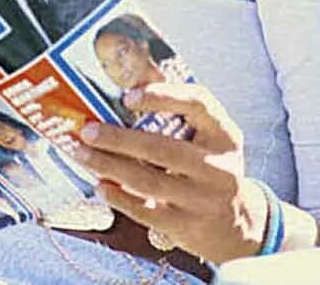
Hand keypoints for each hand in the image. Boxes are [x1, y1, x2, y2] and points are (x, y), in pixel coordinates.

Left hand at [73, 81, 268, 263]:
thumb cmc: (211, 170)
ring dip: (109, 166)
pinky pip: (147, 211)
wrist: (237, 226)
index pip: (197, 104)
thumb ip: (181, 119)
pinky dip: (120, 198)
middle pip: (162, 148)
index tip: (128, 96)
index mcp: (224, 134)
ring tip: (82, 154)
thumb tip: (125, 93)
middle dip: (118, 138)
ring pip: (148, 181)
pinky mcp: (187, 226)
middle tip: (87, 130)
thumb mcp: (211, 141)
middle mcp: (218, 166)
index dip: (163, 96)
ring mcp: (203, 199)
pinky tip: (101, 186)